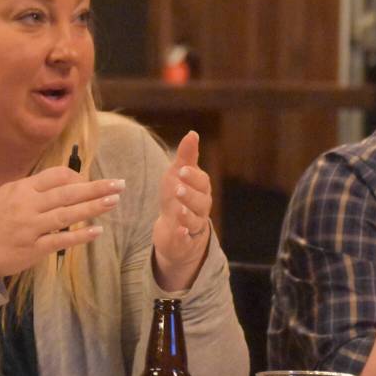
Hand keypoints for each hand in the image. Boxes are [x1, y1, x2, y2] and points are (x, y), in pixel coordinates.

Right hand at [0, 167, 125, 280]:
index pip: (56, 176)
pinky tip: (97, 231)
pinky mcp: (33, 250)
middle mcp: (27, 206)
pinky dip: (80, 235)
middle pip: (67, 193)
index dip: (77, 177)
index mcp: (21, 189)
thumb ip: (32, 189)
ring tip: (114, 201)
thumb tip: (63, 182)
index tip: (89, 181)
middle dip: (96, 188)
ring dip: (93, 208)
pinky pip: (61, 240)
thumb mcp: (6, 195)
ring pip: (67, 215)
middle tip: (119, 184)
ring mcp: (31, 228)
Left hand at [152, 131, 211, 290]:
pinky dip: (182, 237)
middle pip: (200, 202)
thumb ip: (186, 157)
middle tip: (178, 189)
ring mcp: (192, 226)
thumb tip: (192, 133)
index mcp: (200, 190)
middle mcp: (200, 208)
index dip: (193, 177)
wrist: (173, 229)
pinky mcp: (183, 241)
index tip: (182, 170)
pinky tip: (177, 231)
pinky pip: (185, 241)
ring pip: (194, 221)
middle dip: (190, 195)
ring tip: (177, 209)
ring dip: (186, 215)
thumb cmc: (177, 196)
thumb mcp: (178, 175)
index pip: (202, 182)